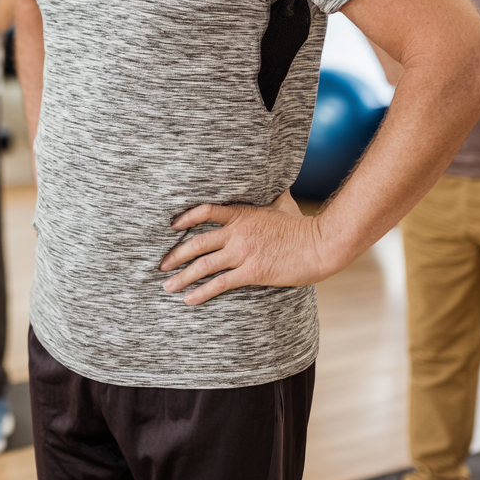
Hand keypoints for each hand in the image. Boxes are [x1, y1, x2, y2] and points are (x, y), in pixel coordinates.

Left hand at [159, 190, 327, 304]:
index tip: (172, 226)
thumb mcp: (281, 203)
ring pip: (204, 265)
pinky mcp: (252, 272)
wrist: (319, 245)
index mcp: (241, 213)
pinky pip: (220, 284)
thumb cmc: (300, 225)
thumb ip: (268, 194)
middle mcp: (237, 232)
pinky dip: (202, 293)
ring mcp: (243, 252)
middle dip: (175, 256)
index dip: (185, 218)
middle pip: (197, 242)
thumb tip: (271, 179)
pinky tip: (189, 300)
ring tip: (167, 287)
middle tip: (160, 266)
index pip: (205, 211)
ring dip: (182, 277)